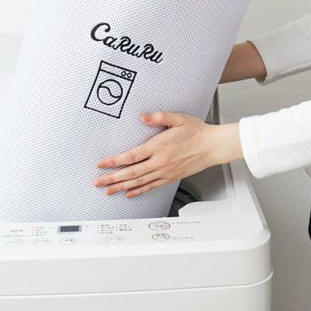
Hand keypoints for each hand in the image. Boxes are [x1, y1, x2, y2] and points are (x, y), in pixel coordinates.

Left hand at [94, 111, 240, 197]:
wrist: (212, 146)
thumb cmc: (197, 132)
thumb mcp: (178, 118)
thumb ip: (159, 117)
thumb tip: (143, 117)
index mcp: (158, 147)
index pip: (130, 156)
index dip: (113, 161)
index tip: (101, 164)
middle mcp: (159, 162)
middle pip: (130, 173)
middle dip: (111, 178)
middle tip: (97, 182)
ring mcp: (164, 172)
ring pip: (138, 183)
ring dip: (121, 187)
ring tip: (108, 191)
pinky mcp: (170, 178)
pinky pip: (151, 186)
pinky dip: (138, 191)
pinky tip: (129, 194)